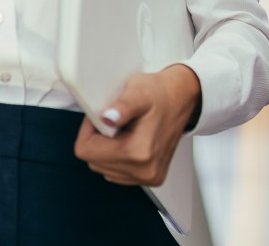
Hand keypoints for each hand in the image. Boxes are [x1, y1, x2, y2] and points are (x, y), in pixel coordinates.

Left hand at [73, 64, 201, 186]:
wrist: (181, 99)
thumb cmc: (160, 94)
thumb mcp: (138, 92)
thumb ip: (121, 106)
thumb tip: (107, 118)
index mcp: (140, 152)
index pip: (86, 151)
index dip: (87, 131)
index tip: (101, 117)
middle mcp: (145, 170)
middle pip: (93, 162)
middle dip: (97, 140)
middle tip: (113, 121)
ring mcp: (148, 177)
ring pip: (103, 168)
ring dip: (105, 149)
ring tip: (122, 130)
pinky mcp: (150, 178)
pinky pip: (116, 173)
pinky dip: (115, 157)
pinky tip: (128, 140)